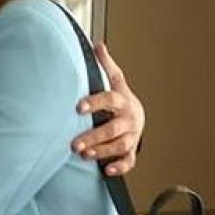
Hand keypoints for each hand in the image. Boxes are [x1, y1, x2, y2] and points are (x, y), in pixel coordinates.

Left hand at [72, 42, 144, 175]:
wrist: (138, 117)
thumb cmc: (120, 100)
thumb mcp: (116, 81)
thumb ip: (106, 65)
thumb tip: (97, 44)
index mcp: (123, 101)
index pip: (110, 99)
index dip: (95, 103)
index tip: (78, 107)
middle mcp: (129, 119)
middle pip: (114, 128)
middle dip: (95, 136)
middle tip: (75, 144)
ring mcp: (131, 136)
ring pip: (121, 146)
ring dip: (103, 151)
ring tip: (85, 155)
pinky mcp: (131, 150)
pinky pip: (130, 161)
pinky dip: (120, 167)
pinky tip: (107, 170)